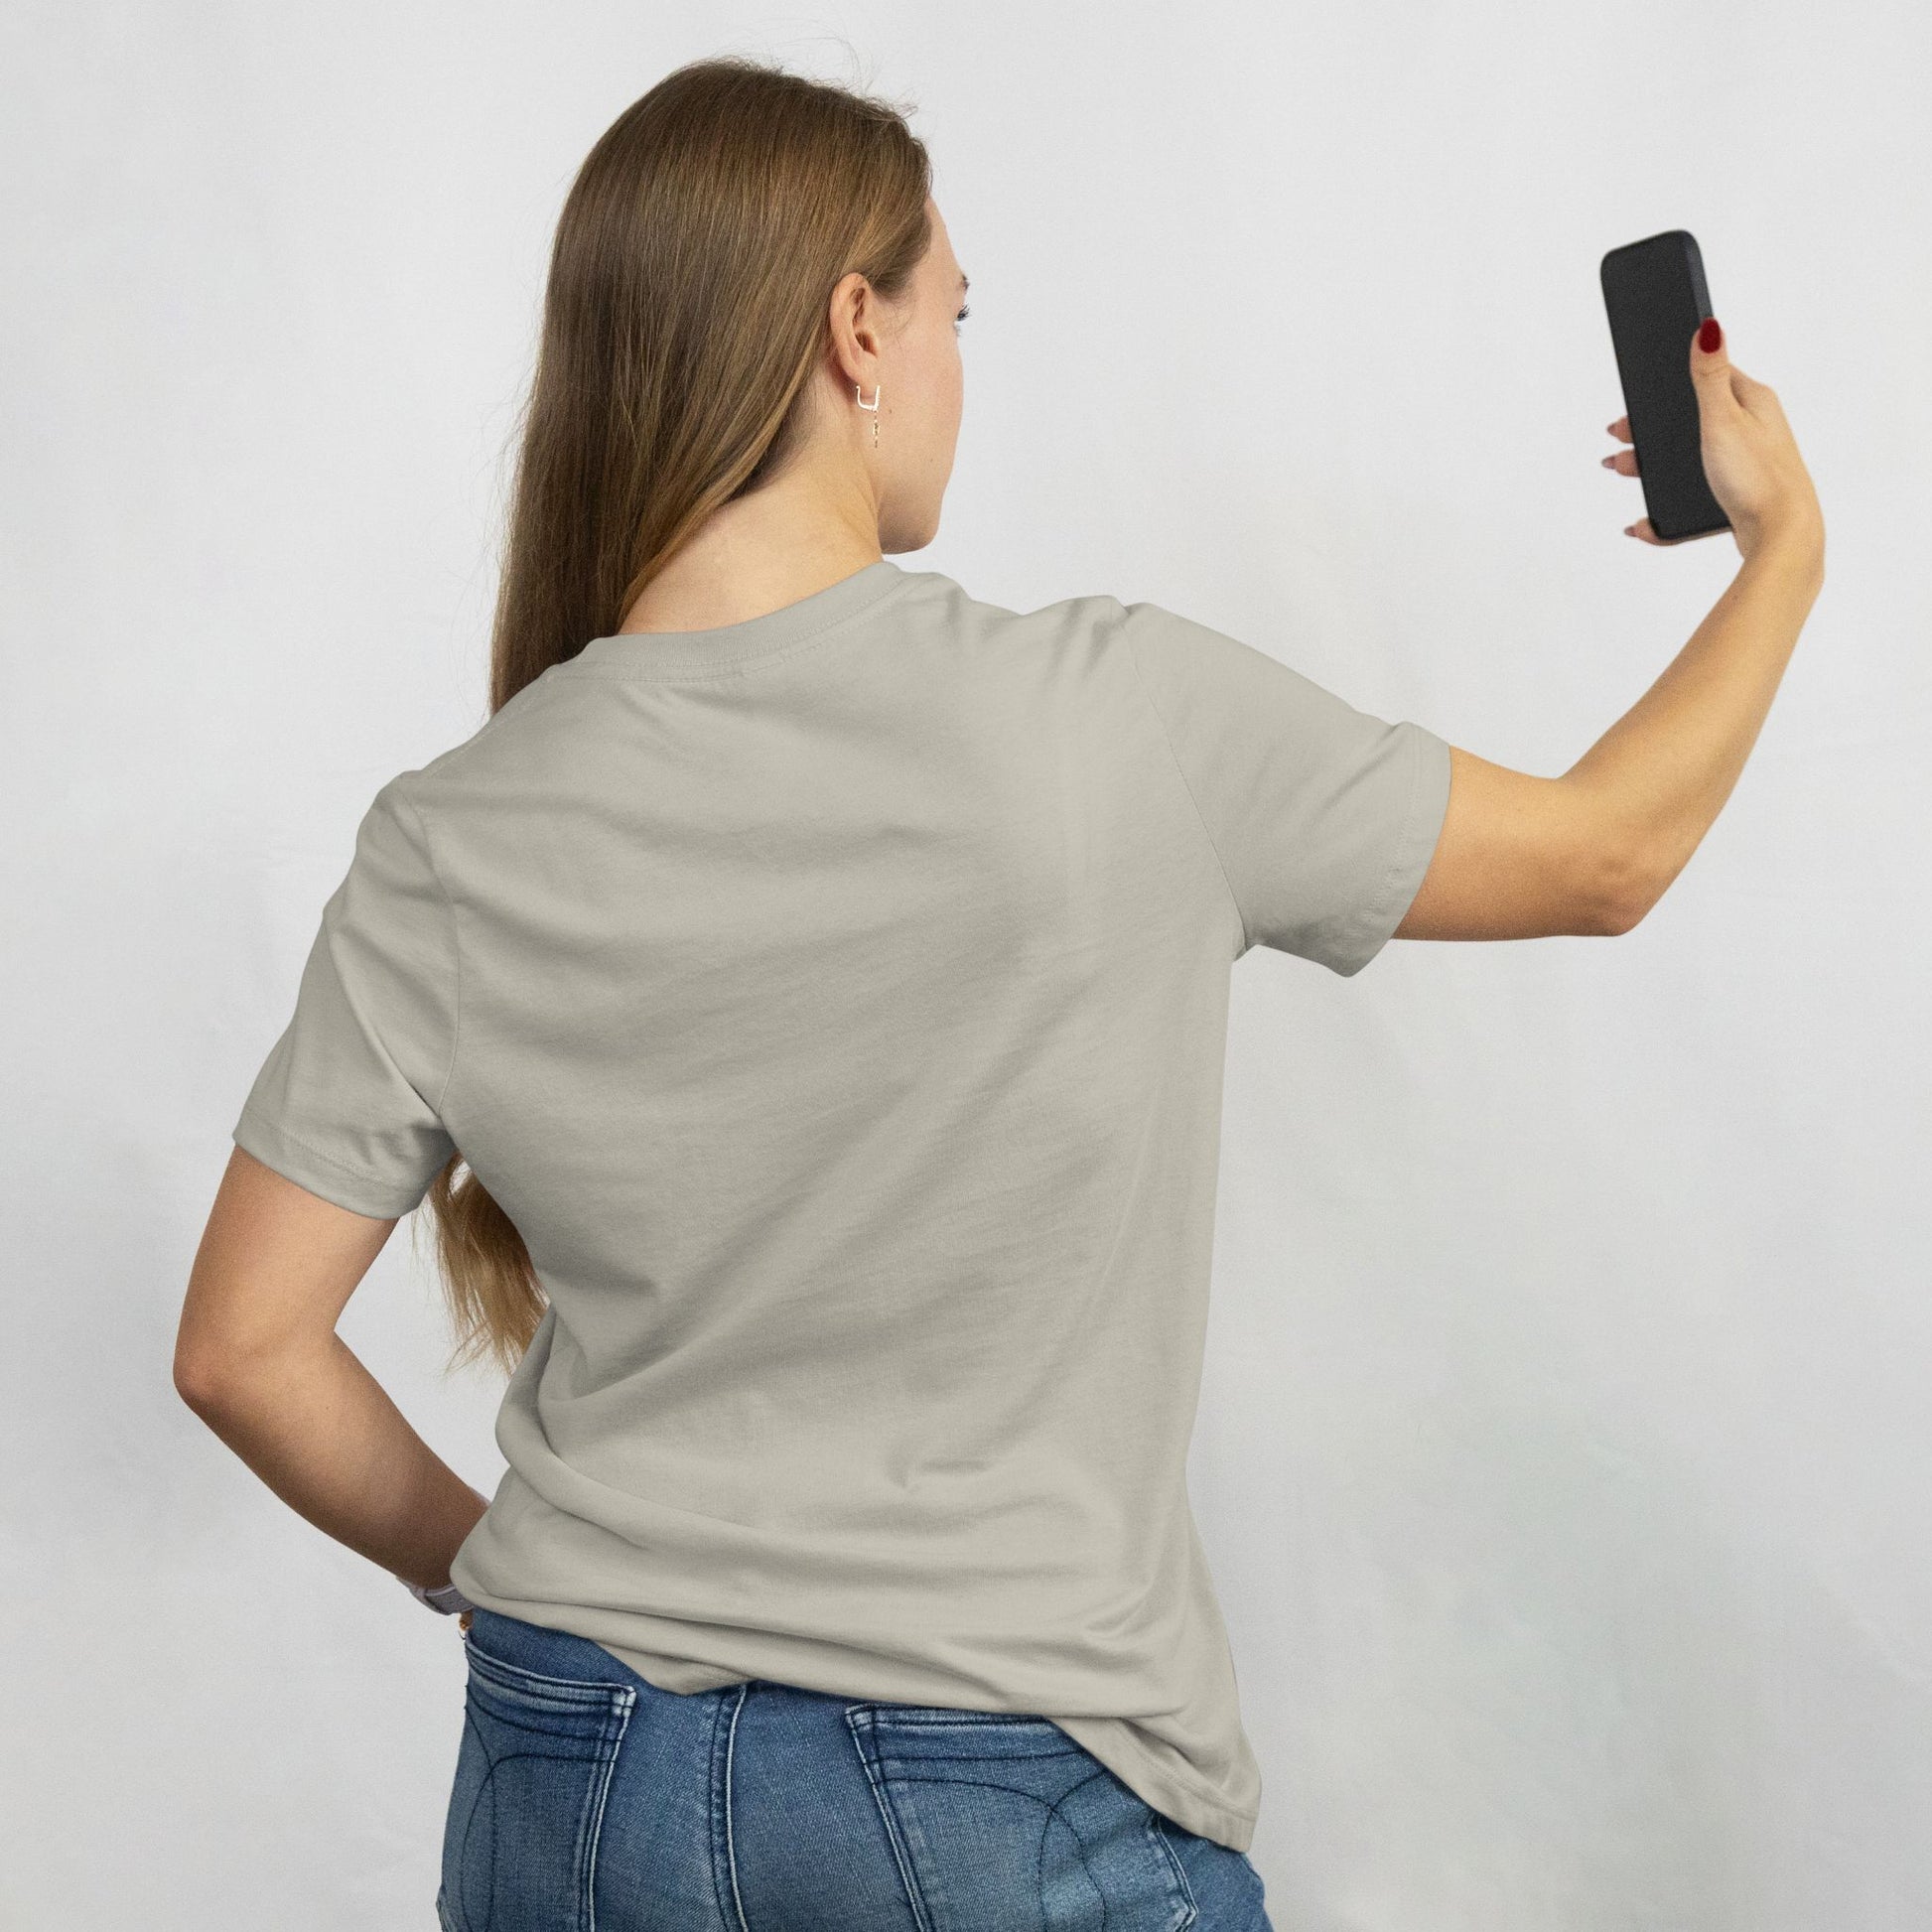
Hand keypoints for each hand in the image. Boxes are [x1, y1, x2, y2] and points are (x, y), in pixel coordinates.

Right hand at [1602, 319, 1823, 564]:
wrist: (1780, 536)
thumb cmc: (1757, 476)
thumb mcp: (1723, 418)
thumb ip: (1710, 374)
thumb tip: (1709, 327)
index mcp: (1752, 401)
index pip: (1707, 377)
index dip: (1670, 386)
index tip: (1640, 398)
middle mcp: (1753, 428)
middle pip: (1691, 421)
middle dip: (1652, 433)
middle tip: (1620, 439)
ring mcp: (1746, 463)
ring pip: (1689, 460)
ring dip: (1653, 468)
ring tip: (1624, 471)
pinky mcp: (1739, 497)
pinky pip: (1694, 498)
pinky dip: (1667, 510)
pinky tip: (1647, 521)